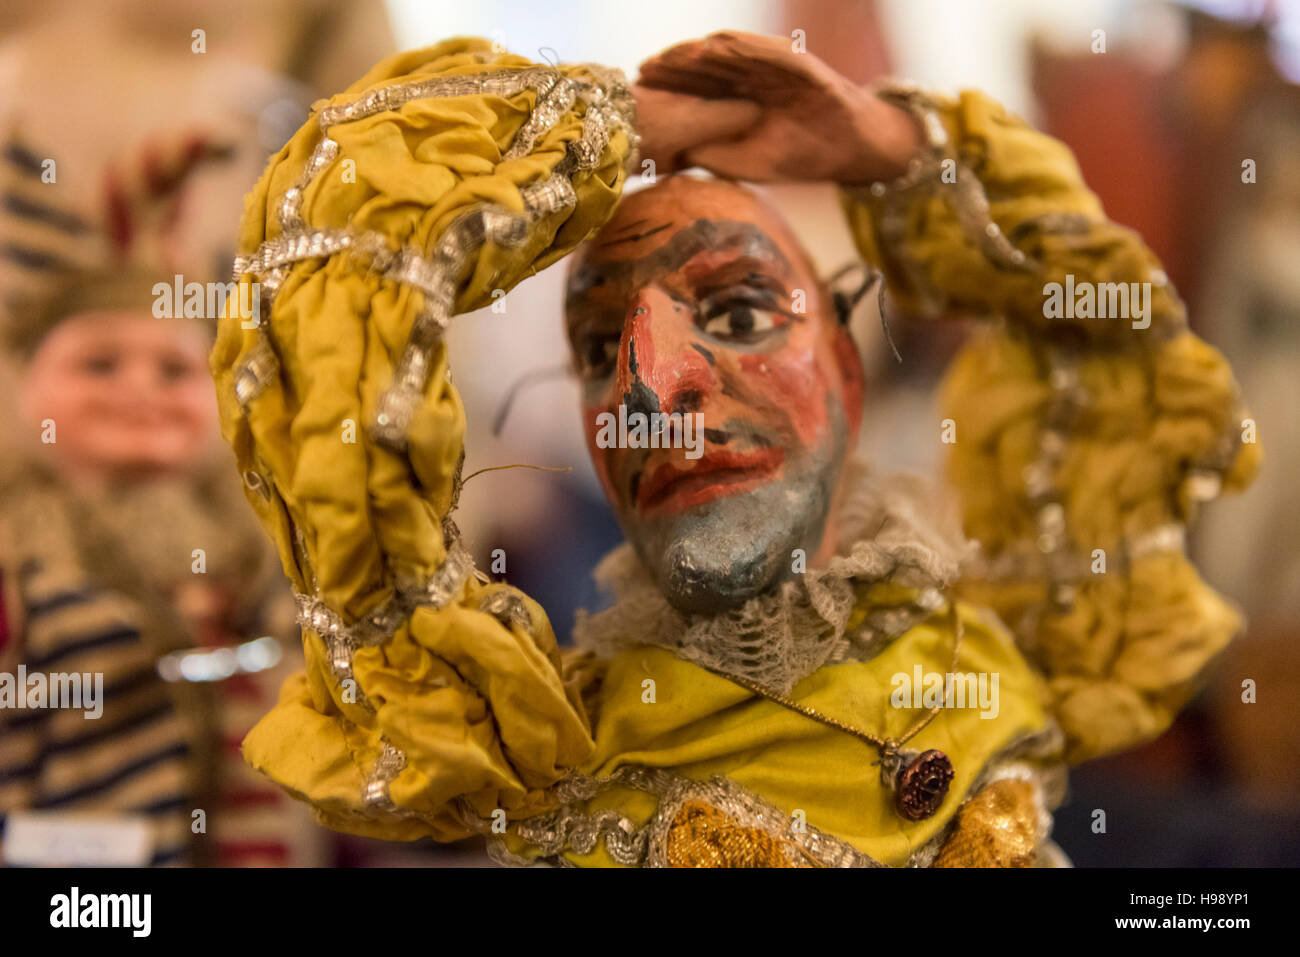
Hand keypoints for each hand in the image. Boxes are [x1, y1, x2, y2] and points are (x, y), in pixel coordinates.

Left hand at [634, 31, 921, 184]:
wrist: (848, 151)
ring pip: (730, 53)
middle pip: (706, 65)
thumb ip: (714, 155)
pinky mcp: (798, 63)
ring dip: (699, 52)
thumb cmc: (799, 156)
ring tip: (670, 57)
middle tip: (644, 70)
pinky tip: (715, 48)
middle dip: (674, 66)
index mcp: (738, 98)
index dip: (669, 86)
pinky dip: (741, 47)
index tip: (641, 91)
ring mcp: (774, 67)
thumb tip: (675, 154)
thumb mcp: (748, 162)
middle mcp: (752, 76)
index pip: (697, 86)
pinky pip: (765, 50)